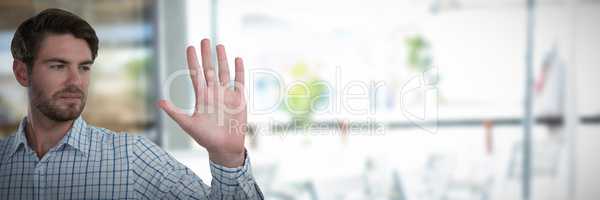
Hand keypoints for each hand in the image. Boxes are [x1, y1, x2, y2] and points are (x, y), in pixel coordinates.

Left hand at [159, 39, 246, 166]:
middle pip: (209, 69)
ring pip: (224, 72)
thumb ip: (175, 112)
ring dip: (222, 59)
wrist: (224, 147)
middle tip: (204, 39)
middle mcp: (213, 92)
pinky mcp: (239, 99)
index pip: (196, 74)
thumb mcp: (188, 125)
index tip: (190, 47)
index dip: (193, 60)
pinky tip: (237, 59)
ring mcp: (226, 94)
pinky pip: (239, 81)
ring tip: (219, 45)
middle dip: (206, 55)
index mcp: (201, 96)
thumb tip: (159, 102)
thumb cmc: (205, 138)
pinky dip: (239, 70)